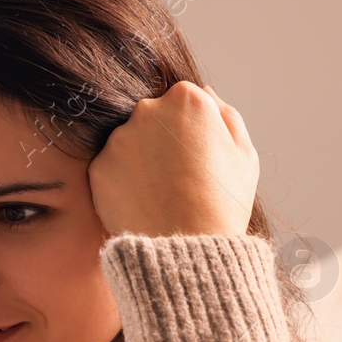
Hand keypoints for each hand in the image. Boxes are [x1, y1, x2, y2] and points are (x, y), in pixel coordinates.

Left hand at [86, 81, 259, 238]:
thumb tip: (203, 93)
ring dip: (139, 160)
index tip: (194, 153)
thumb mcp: (243, 153)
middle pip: (150, 117)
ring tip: (160, 193)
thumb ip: (224, 115)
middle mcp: (146, 110)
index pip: (181, 100)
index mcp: (187, 99)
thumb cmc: (223, 203)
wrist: (187, 248)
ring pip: (128, 142)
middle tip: (176, 176)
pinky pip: (110, 169)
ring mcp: (118, 140)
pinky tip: (142, 202)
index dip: (189, 128)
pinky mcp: (98, 168)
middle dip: (160, 140)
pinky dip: (122, 183)